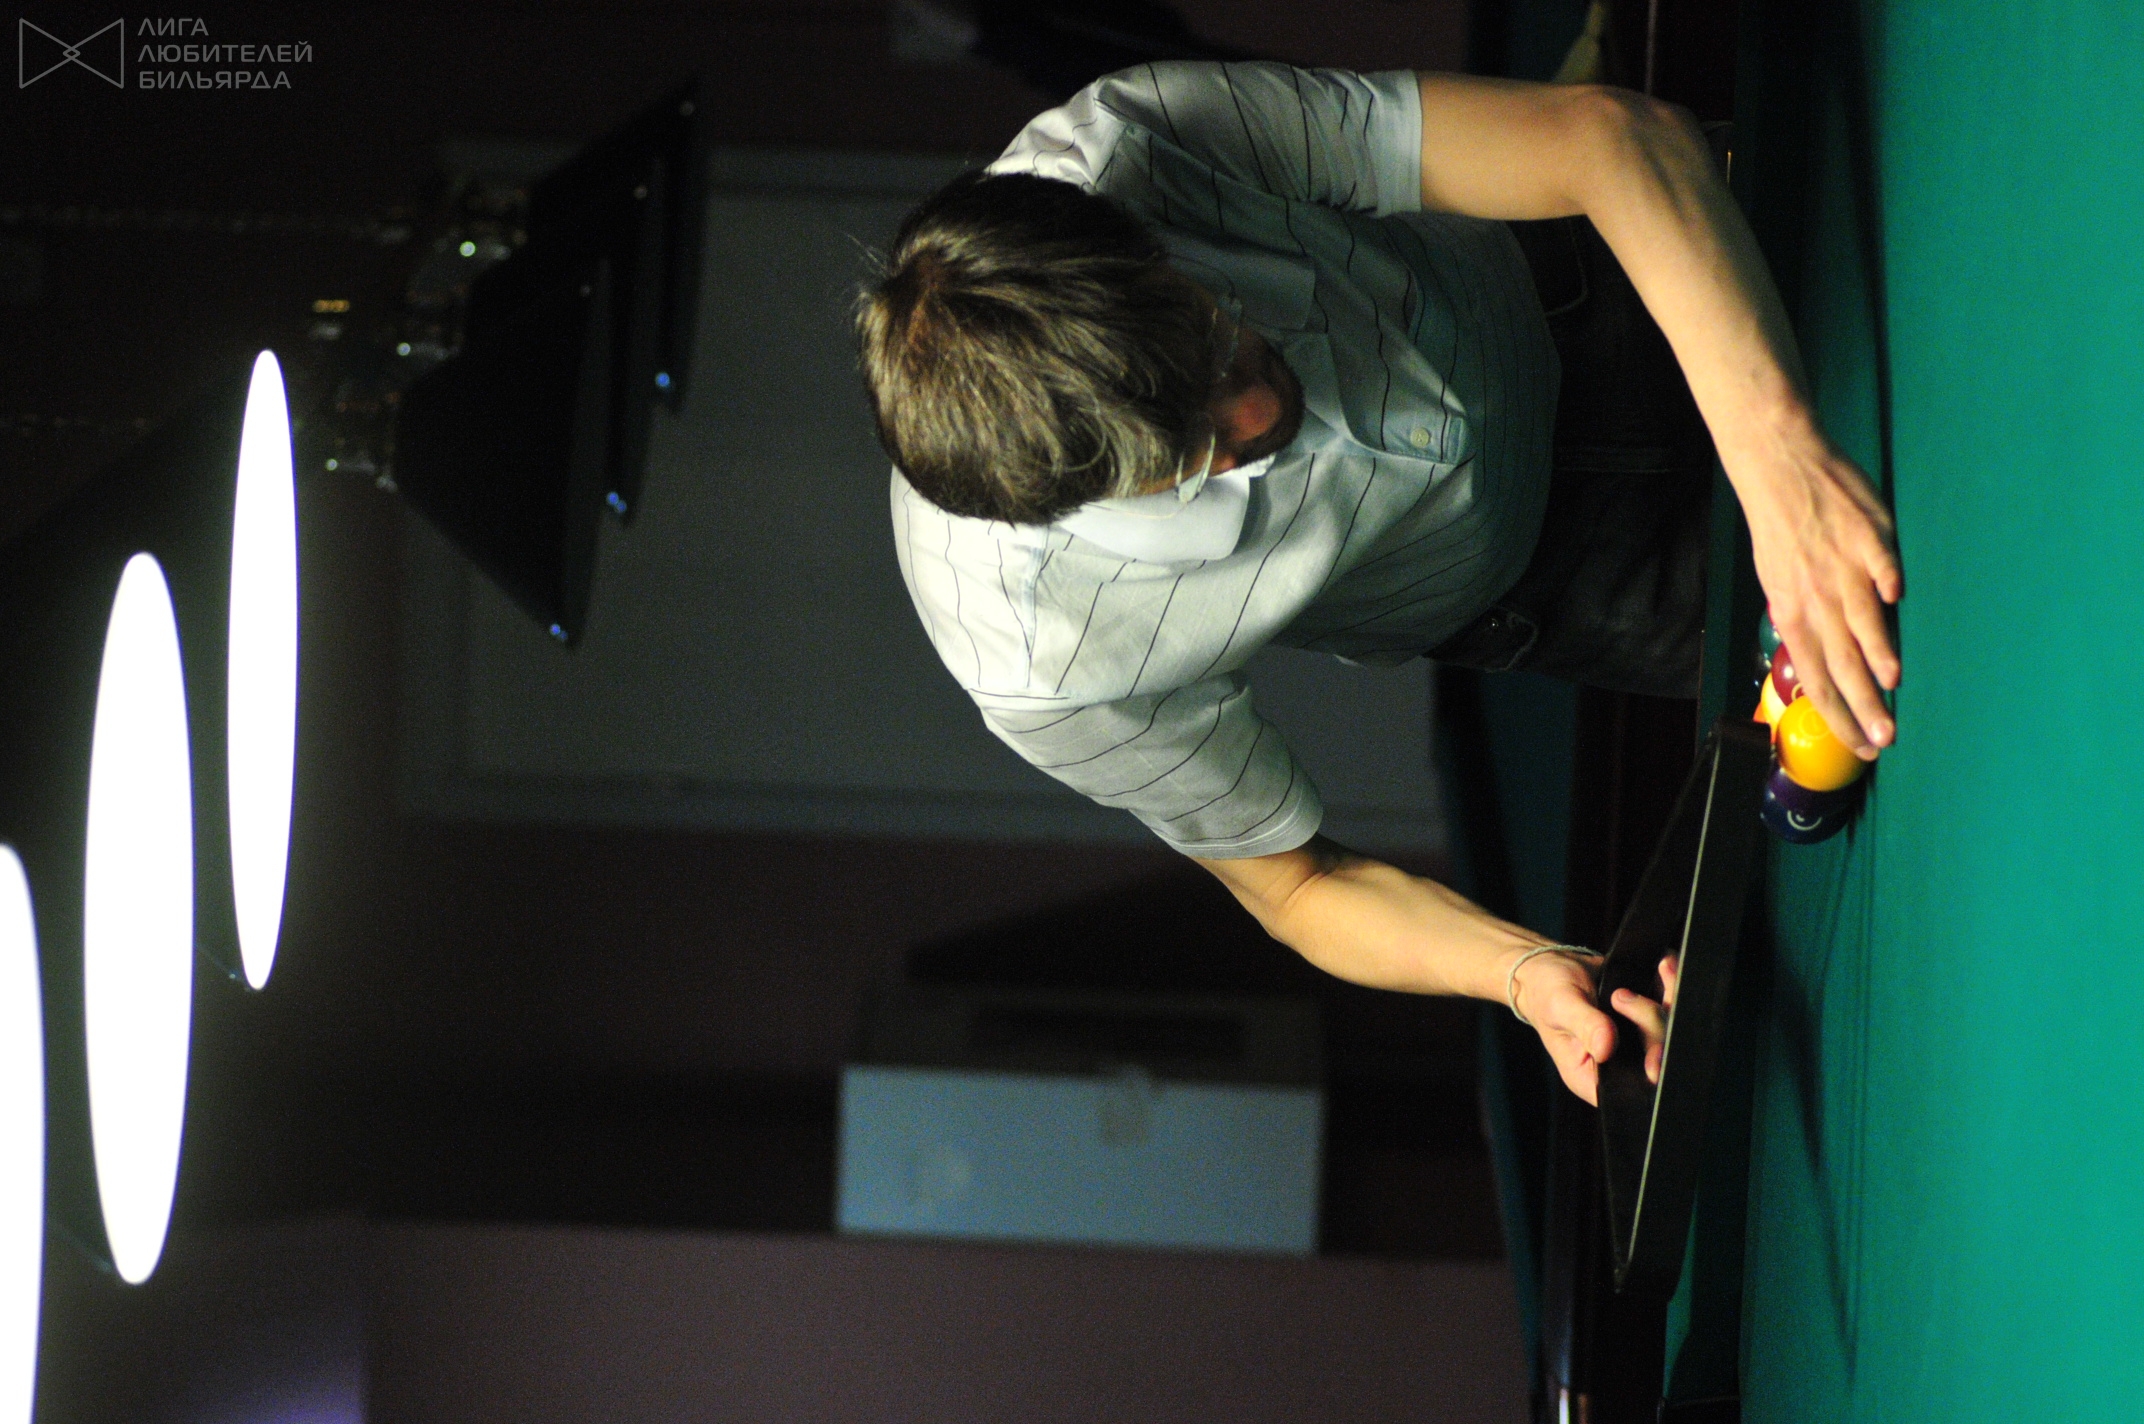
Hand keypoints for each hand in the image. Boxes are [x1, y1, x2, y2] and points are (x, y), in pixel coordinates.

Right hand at [1514, 951, 1681, 1104]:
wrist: (1553, 968)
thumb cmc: (1547, 992)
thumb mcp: (1561, 1008)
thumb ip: (1585, 1026)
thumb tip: (1607, 1047)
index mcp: (1594, 1077)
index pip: (1633, 1086)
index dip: (1651, 1070)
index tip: (1654, 1052)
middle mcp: (1621, 1063)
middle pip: (1660, 1056)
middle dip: (1654, 1023)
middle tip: (1622, 997)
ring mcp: (1638, 1042)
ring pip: (1672, 1029)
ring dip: (1671, 998)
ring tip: (1656, 970)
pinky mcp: (1648, 1018)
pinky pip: (1671, 1006)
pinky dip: (1672, 984)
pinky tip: (1663, 966)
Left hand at [1732, 419, 1902, 757]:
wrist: (1779, 468)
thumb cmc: (1783, 532)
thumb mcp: (1781, 584)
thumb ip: (1807, 621)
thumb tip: (1824, 661)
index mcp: (1793, 614)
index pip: (1817, 681)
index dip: (1838, 717)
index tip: (1861, 747)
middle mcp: (1817, 597)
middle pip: (1841, 663)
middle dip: (1863, 707)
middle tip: (1885, 738)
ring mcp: (1842, 566)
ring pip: (1861, 619)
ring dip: (1876, 653)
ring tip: (1892, 685)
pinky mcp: (1866, 535)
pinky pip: (1879, 562)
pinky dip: (1886, 579)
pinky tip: (1896, 598)